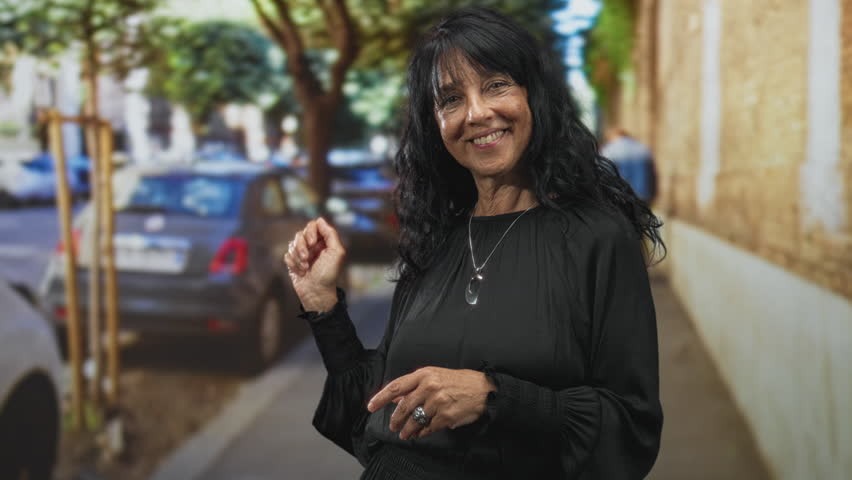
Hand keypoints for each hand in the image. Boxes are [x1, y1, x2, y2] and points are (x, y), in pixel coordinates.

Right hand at [283, 217, 345, 311]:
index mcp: (324, 242)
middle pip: (300, 233)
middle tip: (307, 258)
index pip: (313, 225)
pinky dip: (292, 263)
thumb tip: (320, 220)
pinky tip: (300, 272)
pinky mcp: (293, 262)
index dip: (310, 232)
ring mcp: (302, 254)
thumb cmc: (328, 274)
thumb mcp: (336, 253)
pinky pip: (287, 254)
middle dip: (302, 246)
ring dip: (297, 257)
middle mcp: (313, 246)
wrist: (316, 293)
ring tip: (305, 268)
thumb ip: (331, 234)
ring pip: (292, 244)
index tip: (312, 243)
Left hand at [367, 367, 495, 439]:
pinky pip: (428, 428)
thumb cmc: (458, 381)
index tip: (371, 406)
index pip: (396, 386)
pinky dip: (422, 433)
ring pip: (414, 420)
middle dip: (395, 419)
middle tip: (393, 426)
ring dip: (407, 430)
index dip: (381, 397)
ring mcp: (437, 402)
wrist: (484, 389)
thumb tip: (396, 397)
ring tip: (405, 434)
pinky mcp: (446, 416)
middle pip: (403, 407)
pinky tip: (420, 433)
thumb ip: (414, 386)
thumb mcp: (435, 376)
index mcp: (424, 374)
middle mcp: (429, 387)